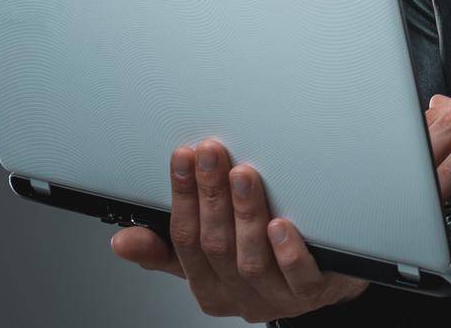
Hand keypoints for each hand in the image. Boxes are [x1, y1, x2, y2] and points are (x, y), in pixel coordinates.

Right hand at [110, 139, 369, 321]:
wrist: (328, 283)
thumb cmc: (266, 263)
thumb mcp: (211, 260)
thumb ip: (169, 250)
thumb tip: (122, 241)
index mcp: (208, 287)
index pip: (185, 240)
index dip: (182, 197)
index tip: (183, 157)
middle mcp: (239, 295)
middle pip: (216, 245)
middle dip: (211, 195)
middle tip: (212, 153)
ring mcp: (275, 296)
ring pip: (252, 259)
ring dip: (245, 214)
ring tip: (244, 176)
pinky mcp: (312, 292)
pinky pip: (298, 277)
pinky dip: (288, 252)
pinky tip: (282, 225)